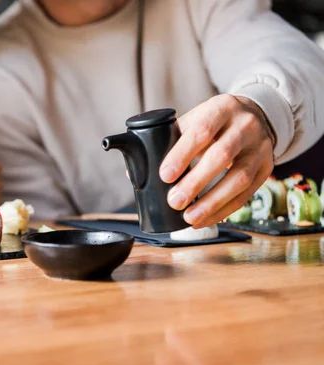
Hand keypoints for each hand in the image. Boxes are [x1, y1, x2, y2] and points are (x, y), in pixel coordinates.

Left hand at [160, 94, 274, 227]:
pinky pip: (246, 194)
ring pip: (238, 178)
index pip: (201, 131)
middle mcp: (245, 126)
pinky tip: (206, 219)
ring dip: (212, 202)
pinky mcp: (266, 168)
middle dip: (195, 182)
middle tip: (174, 201)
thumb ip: (167, 141)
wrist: (255, 115)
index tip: (164, 175)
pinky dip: (224, 210)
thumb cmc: (214, 122)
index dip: (182, 154)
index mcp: (221, 108)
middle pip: (221, 155)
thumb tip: (134, 173)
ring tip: (190, 218)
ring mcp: (259, 148)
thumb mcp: (194, 119)